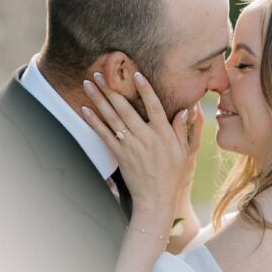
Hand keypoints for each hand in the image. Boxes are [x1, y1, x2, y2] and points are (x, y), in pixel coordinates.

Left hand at [82, 71, 190, 220]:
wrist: (156, 199)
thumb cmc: (172, 176)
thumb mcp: (183, 152)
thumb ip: (182, 130)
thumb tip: (185, 109)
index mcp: (164, 134)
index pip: (155, 106)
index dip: (145, 89)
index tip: (136, 74)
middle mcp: (146, 137)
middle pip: (126, 108)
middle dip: (111, 88)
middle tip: (99, 72)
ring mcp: (131, 146)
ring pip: (112, 117)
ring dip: (99, 99)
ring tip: (88, 83)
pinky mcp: (120, 155)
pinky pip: (104, 135)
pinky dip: (94, 121)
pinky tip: (85, 108)